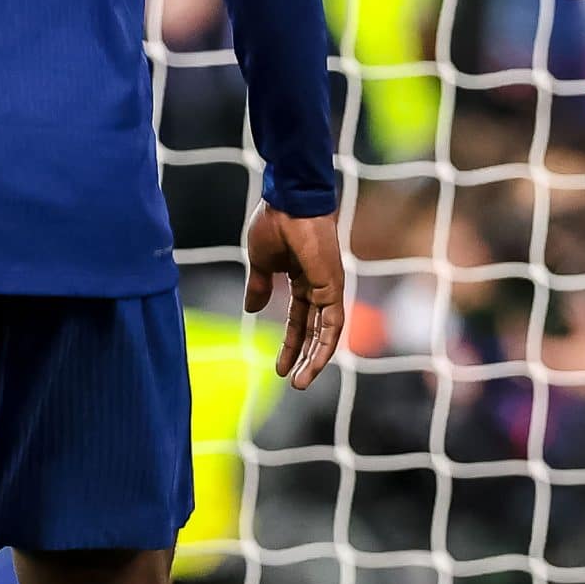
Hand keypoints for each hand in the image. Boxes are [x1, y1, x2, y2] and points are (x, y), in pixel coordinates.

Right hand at [244, 203, 346, 389]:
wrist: (287, 201)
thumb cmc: (274, 222)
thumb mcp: (261, 262)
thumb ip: (259, 285)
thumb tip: (251, 308)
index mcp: (303, 278)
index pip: (299, 319)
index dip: (290, 342)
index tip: (279, 367)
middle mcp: (319, 284)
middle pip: (313, 328)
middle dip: (303, 356)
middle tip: (294, 382)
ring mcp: (329, 285)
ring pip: (326, 330)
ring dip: (315, 358)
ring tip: (301, 383)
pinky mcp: (333, 284)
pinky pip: (332, 321)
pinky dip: (325, 343)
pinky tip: (314, 362)